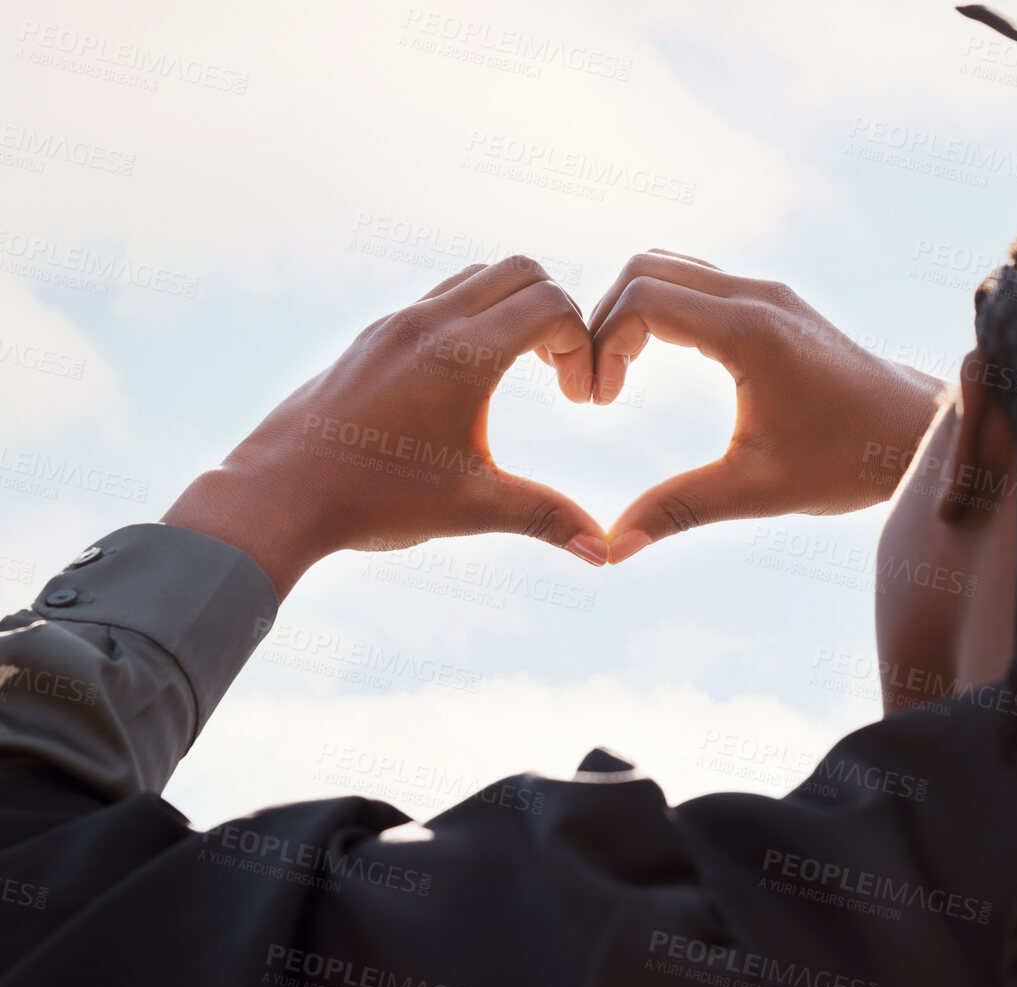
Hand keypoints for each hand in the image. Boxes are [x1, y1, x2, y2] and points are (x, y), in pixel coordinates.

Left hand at [163, 257, 608, 598]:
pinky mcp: (374, 335)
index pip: (551, 305)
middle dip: (556, 313)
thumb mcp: (472, 508)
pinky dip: (474, 316)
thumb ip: (545, 517)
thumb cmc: (375, 500)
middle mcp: (430, 322)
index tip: (578, 399)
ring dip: (513, 308)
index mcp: (462, 355)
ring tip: (520, 371)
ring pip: (478, 276)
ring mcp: (397, 323)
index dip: (582, 344)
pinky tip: (468, 380)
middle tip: (557, 374)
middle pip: (522, 271)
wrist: (279, 494)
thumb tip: (603, 553)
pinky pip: (440, 297)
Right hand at [586, 250, 945, 562]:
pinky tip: (655, 363)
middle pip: (644, 269)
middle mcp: (757, 297)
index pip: (642, 300)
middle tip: (597, 390)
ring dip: (630, 311)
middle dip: (604, 322)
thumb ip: (679, 509)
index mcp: (749, 332)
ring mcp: (768, 293)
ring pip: (669, 268)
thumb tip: (612, 549)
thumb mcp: (758, 491)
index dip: (601, 344)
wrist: (920, 434)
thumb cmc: (849, 462)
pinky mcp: (775, 304)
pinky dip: (661, 307)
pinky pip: (697, 281)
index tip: (599, 403)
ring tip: (619, 376)